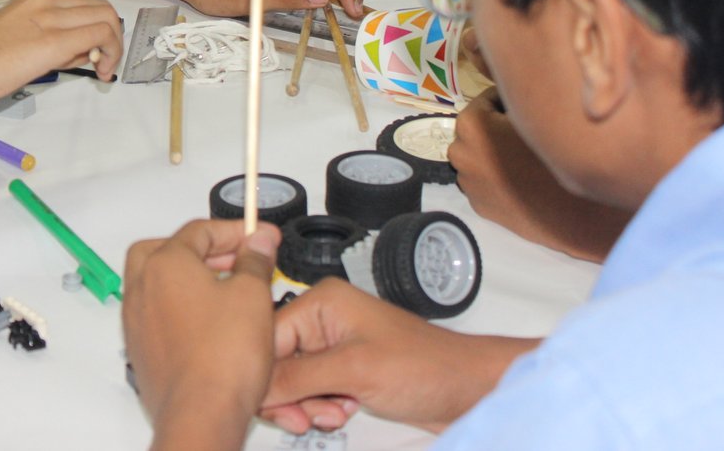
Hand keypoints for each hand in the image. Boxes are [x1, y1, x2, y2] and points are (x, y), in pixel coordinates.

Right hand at [0, 0, 121, 103]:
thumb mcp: (18, 37)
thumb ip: (51, 38)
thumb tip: (81, 50)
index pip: (83, 4)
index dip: (98, 27)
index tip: (94, 50)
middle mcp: (44, 2)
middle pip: (101, 7)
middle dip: (113, 35)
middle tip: (105, 60)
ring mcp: (50, 19)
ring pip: (106, 18)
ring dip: (114, 45)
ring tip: (101, 68)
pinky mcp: (54, 41)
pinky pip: (99, 36)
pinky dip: (111, 53)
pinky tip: (100, 72)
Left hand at [123, 219, 280, 450]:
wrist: (201, 413)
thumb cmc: (222, 358)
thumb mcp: (253, 296)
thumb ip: (255, 261)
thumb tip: (258, 241)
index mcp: (165, 263)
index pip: (199, 231)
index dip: (236, 231)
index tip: (260, 237)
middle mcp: (142, 287)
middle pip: (170, 251)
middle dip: (205, 250)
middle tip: (238, 260)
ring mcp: (138, 320)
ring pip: (161, 283)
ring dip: (192, 279)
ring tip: (229, 291)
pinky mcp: (142, 349)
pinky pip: (160, 314)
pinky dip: (183, 308)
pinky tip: (212, 323)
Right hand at [263, 278, 526, 434]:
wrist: (469, 390)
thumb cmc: (424, 367)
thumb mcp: (354, 371)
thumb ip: (298, 377)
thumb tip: (254, 388)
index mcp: (321, 303)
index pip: (267, 337)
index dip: (265, 375)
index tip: (272, 407)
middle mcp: (323, 319)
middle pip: (277, 361)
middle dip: (290, 395)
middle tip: (306, 420)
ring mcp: (335, 346)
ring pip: (294, 381)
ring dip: (308, 405)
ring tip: (336, 415)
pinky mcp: (346, 369)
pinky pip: (314, 390)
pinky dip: (322, 406)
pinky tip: (344, 412)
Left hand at [450, 88, 628, 260]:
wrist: (575, 212)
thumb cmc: (556, 156)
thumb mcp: (536, 115)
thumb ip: (517, 99)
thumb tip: (515, 87)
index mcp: (469, 124)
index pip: (486, 100)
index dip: (510, 102)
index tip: (527, 109)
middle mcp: (458, 151)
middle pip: (478, 129)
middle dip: (497, 126)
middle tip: (528, 133)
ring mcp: (466, 181)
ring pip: (478, 155)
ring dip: (493, 151)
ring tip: (525, 157)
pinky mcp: (478, 205)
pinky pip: (483, 180)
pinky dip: (495, 176)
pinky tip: (521, 179)